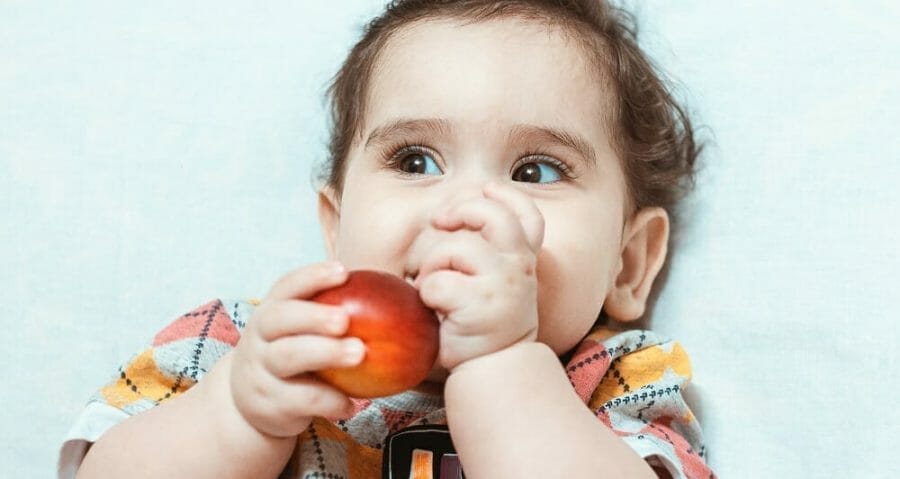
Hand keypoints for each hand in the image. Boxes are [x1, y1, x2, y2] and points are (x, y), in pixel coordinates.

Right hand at [229, 261, 364, 437]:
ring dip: (325, 353)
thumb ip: (332, 316)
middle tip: (345, 319)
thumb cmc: (292, 356)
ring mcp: (260, 371)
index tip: (343, 271)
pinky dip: (329, 400)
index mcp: (271, 312)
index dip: (313, 277)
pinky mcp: (268, 404)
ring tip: (359, 353)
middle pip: (279, 319)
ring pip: (287, 357)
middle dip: (313, 316)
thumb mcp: (299, 333)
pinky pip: (300, 400)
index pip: (286, 286)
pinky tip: (350, 405)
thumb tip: (395, 299)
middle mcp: (259, 337)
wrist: (250, 405)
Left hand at [415, 182, 543, 370]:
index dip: (507, 195)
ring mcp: (501, 285)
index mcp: (523, 260)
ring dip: (431, 266)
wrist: (493, 370)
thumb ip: (488, 251)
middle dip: (461, 210)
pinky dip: (425, 296)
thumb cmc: (483, 322)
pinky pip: (435, 284)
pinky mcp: (478, 305)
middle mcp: (519, 267)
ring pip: (452, 249)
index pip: (529, 216)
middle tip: (440, 221)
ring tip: (434, 290)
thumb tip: (452, 211)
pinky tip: (435, 312)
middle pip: (492, 215)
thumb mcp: (495, 283)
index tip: (487, 188)